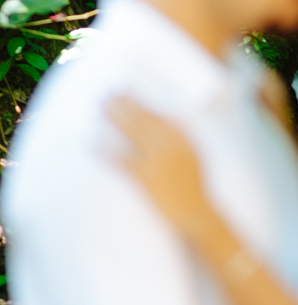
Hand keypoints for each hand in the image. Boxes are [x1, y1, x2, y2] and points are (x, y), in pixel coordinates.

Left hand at [107, 96, 215, 243]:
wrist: (198, 215)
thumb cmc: (193, 188)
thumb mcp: (193, 156)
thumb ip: (180, 136)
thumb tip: (166, 118)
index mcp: (184, 139)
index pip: (158, 112)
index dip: (139, 99)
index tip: (124, 88)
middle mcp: (172, 146)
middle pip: (143, 118)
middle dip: (123, 103)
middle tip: (105, 93)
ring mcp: (160, 162)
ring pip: (133, 132)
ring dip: (113, 117)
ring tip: (98, 108)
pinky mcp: (147, 180)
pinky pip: (122, 161)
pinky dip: (107, 150)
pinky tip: (93, 143)